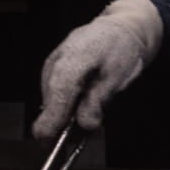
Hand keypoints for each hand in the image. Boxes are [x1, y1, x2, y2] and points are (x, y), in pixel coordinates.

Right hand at [33, 0, 162, 138]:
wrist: (118, 28)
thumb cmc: (121, 50)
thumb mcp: (118, 77)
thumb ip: (99, 100)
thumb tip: (85, 125)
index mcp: (75, 59)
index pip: (59, 92)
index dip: (52, 118)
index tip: (48, 141)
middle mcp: (56, 62)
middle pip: (50, 100)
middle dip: (62, 123)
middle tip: (78, 138)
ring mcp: (51, 65)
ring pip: (50, 100)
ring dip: (65, 115)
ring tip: (86, 117)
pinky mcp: (50, 70)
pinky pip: (53, 94)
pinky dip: (64, 105)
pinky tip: (79, 106)